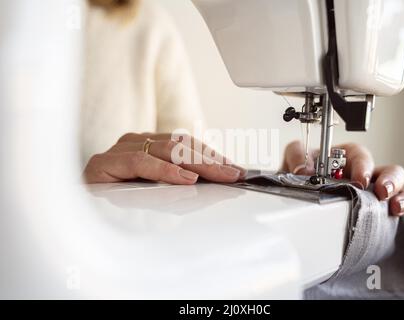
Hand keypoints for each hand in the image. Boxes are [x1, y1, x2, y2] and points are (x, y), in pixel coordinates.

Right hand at [84, 132, 245, 184]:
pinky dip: (165, 171)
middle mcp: (137, 142)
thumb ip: (176, 183)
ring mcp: (121, 149)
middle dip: (211, 160)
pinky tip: (185, 179)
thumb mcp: (155, 189)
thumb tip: (210, 185)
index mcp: (149, 145)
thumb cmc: (115, 197)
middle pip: (181, 146)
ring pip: (166, 150)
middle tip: (234, 173)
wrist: (72, 203)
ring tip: (219, 175)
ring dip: (197, 163)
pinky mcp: (105, 163)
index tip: (235, 169)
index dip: (212, 156)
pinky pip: (140, 163)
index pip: (187, 145)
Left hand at [282, 141, 403, 233]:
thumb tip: (303, 169)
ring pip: (400, 191)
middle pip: (388, 171)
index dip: (363, 165)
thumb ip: (296, 157)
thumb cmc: (299, 179)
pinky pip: (401, 217)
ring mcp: (372, 196)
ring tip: (396, 209)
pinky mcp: (377, 217)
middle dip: (389, 180)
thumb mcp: (293, 162)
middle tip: (382, 192)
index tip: (360, 179)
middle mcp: (364, 176)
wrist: (295, 206)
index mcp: (345, 159)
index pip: (360, 155)